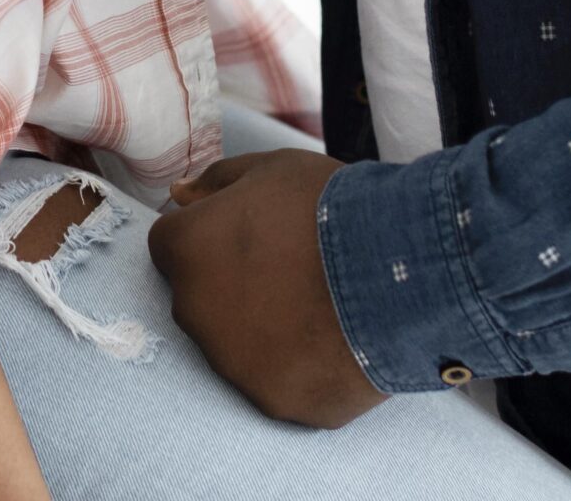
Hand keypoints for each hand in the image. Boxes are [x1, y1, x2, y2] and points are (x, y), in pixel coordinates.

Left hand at [146, 148, 385, 428]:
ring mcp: (232, 365)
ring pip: (236, 346)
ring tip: (316, 303)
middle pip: (200, 298)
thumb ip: (215, 182)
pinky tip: (332, 340)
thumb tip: (178, 196)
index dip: (211, 234)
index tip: (250, 233)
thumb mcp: (269, 169)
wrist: (397, 266)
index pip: (173, 244)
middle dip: (230, 284)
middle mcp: (194, 314)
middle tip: (287, 267)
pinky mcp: (274, 401)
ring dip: (261, 328)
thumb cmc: (328, 206)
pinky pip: (278, 382)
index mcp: (186, 251)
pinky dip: (298, 367)